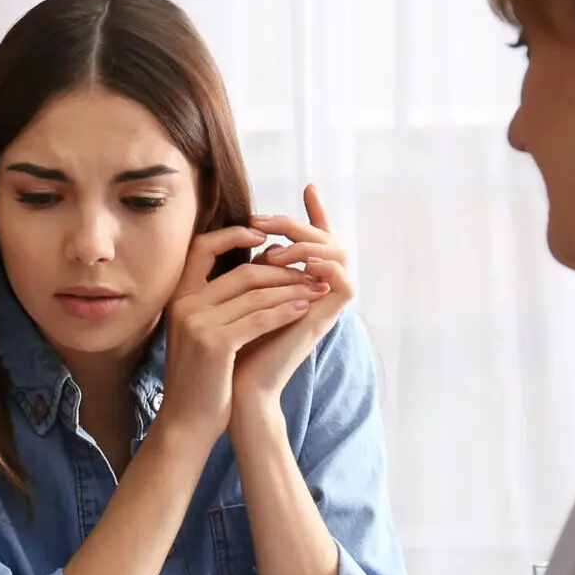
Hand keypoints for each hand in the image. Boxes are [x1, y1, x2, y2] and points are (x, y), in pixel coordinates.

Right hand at [156, 227, 331, 441]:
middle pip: (242, 271)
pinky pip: (259, 318)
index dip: (233, 234)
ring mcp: (197, 323)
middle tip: (311, 270)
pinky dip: (285, 311)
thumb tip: (258, 266)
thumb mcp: (203, 331)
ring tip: (316, 288)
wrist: (187, 420)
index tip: (264, 235)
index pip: (203, 248)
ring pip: (256, 293)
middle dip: (282, 269)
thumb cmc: (202, 376)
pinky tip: (303, 308)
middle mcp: (184, 305)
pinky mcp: (215, 343)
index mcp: (178, 297)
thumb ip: (220, 301)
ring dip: (291, 288)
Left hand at [232, 184, 353, 412]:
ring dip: (307, 244)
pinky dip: (323, 266)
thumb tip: (243, 233)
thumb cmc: (231, 346)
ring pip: (339, 254)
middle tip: (263, 220)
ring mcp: (324, 304)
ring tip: (274, 250)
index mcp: (300, 283)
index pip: (316, 239)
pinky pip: (344, 281)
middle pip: (328, 240)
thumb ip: (248, 269)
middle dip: (298, 223)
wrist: (235, 388)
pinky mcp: (327, 319)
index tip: (309, 186)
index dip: (316, 212)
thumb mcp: (234, 296)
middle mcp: (317, 290)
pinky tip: (295, 262)